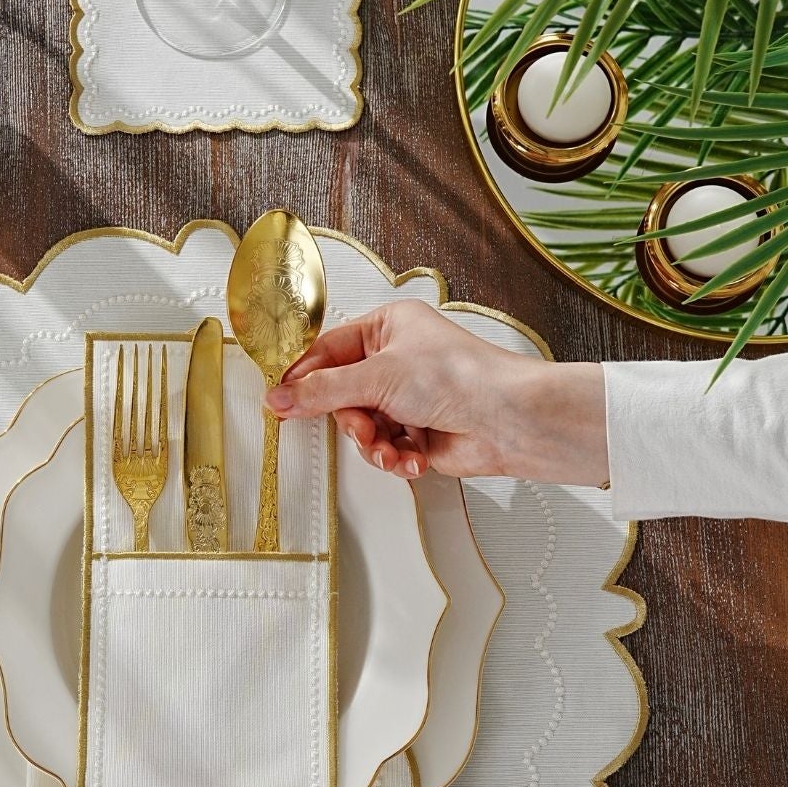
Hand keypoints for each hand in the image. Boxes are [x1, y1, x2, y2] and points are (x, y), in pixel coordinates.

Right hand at [265, 300, 609, 486]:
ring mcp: (408, 398)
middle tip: (361, 427)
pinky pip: (385, 448)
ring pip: (362, 428)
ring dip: (375, 444)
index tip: (282, 400)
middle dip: (352, 420)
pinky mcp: (419, 432)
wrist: (508, 421)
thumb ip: (323, 391)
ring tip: (392, 448)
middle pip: (342, 395)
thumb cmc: (461, 378)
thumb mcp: (378, 377)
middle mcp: (397, 360)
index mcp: (388, 328)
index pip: (328, 351)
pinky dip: (395, 458)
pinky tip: (412, 458)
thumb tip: (279, 398)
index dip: (305, 378)